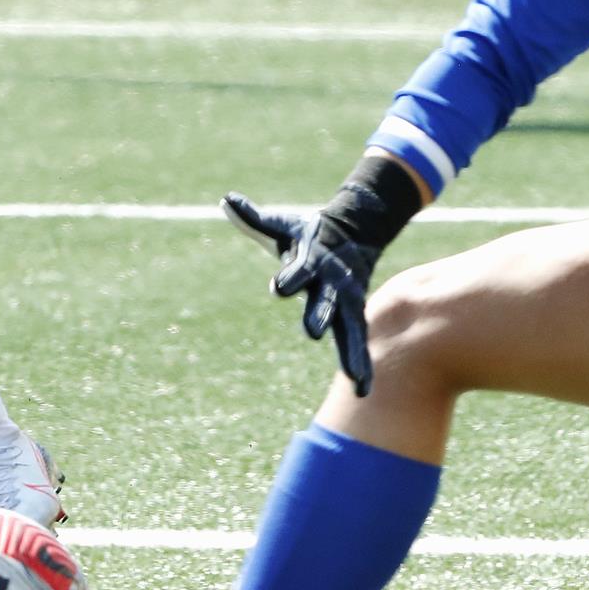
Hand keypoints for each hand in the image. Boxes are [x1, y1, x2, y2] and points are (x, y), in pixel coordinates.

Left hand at [224, 193, 379, 395]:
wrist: (352, 232)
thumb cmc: (306, 232)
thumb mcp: (282, 224)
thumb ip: (253, 218)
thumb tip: (226, 200)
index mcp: (312, 259)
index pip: (299, 268)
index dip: (289, 276)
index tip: (278, 287)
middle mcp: (332, 282)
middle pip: (324, 301)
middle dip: (318, 315)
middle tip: (312, 332)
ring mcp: (346, 301)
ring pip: (349, 328)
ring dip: (351, 352)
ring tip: (355, 379)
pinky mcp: (353, 315)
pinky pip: (357, 342)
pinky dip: (361, 363)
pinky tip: (362, 389)